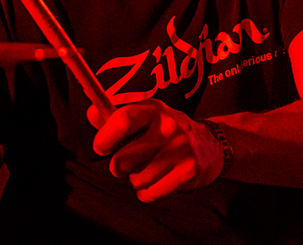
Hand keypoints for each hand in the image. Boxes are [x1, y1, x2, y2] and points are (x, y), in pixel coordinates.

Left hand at [88, 99, 224, 202]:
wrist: (211, 145)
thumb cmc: (166, 131)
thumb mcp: (146, 116)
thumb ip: (116, 117)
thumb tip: (91, 113)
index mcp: (154, 109)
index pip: (124, 119)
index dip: (105, 137)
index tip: (101, 148)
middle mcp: (168, 126)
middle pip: (123, 159)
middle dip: (118, 166)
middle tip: (126, 163)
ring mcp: (180, 149)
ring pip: (136, 178)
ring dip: (136, 179)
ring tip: (148, 169)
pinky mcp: (189, 170)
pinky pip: (150, 193)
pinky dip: (148, 192)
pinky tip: (157, 181)